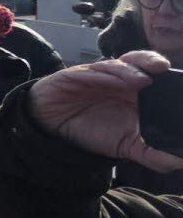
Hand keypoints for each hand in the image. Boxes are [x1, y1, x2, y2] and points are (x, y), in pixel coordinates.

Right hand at [30, 50, 182, 172]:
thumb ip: (150, 154)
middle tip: (162, 67)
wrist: (52, 128)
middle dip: (148, 60)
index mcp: (131, 90)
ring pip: (113, 65)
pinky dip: (100, 76)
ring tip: (141, 80)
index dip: (161, 72)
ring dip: (127, 71)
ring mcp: (94, 75)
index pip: (149, 74)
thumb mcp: (124, 146)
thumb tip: (178, 163)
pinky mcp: (72, 76)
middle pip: (134, 62)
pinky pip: (87, 73)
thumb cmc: (90, 130)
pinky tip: (112, 81)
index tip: (176, 76)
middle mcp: (114, 79)